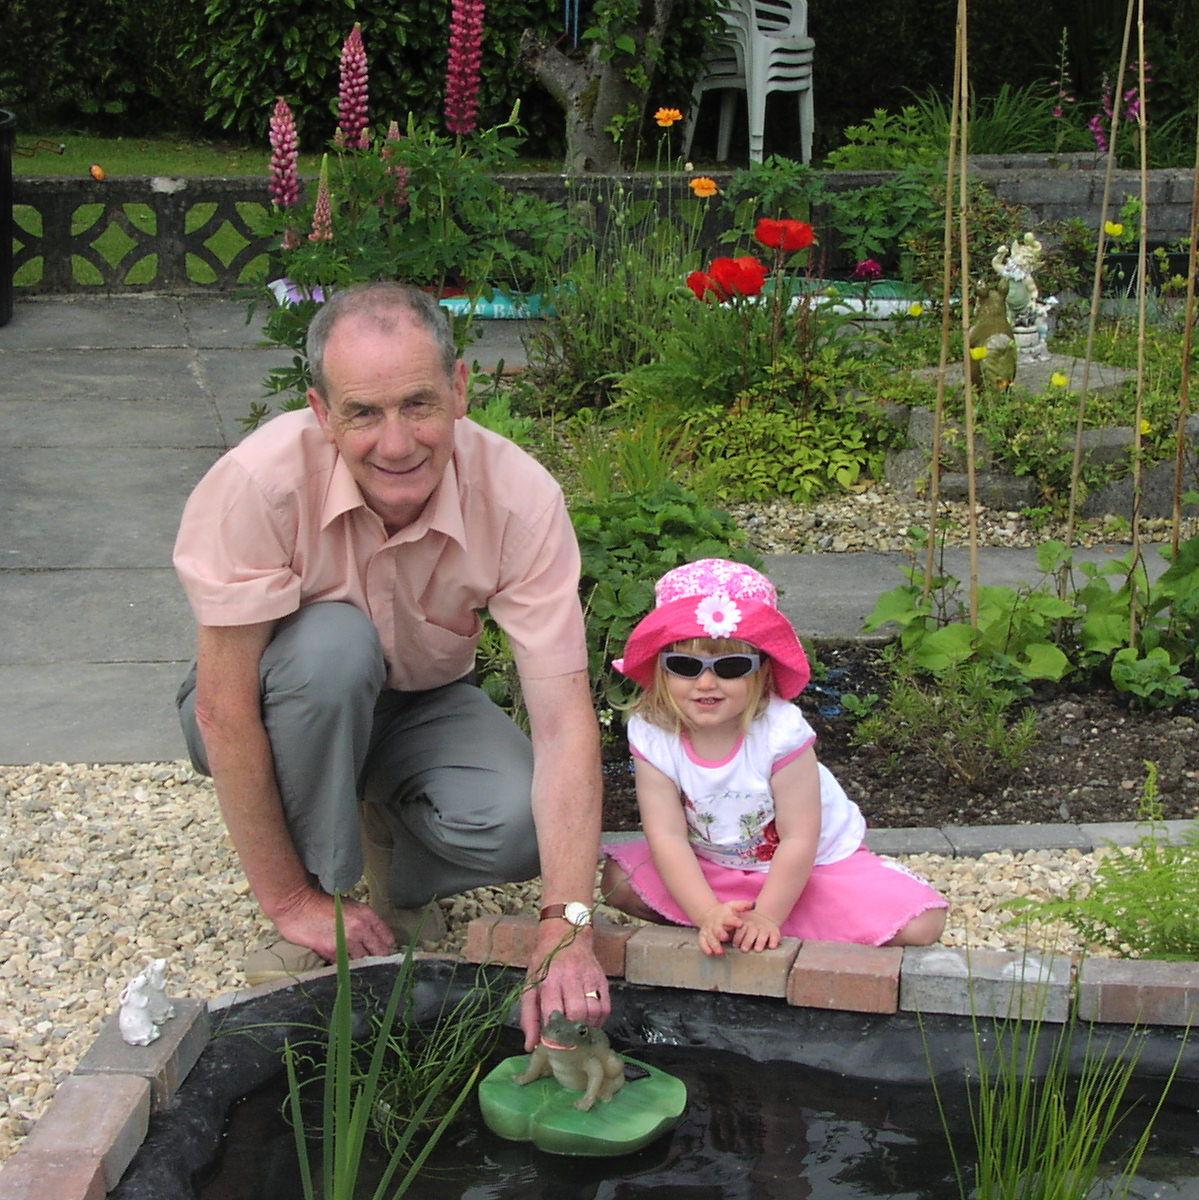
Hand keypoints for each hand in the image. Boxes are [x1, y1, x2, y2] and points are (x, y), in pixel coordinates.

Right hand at [272, 886, 395, 961]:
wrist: (297, 905)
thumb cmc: (321, 903)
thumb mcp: (349, 905)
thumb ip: (362, 920)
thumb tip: (371, 936)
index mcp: (367, 915)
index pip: (387, 937)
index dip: (387, 946)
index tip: (384, 952)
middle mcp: (361, 928)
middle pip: (380, 952)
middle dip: (378, 958)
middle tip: (375, 963)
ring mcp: (347, 941)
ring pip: (363, 961)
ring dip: (362, 965)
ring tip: (360, 967)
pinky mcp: (332, 951)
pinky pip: (344, 965)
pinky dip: (345, 967)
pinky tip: (344, 966)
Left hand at [519, 923, 608, 1050]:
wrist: (565, 934)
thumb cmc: (544, 963)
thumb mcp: (529, 986)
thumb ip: (529, 1017)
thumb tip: (530, 1046)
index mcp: (549, 980)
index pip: (553, 1013)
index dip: (554, 1035)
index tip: (552, 1047)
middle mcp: (570, 978)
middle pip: (577, 1013)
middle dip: (573, 1032)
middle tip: (568, 1039)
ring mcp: (589, 978)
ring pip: (594, 1011)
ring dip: (587, 1027)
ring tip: (578, 1031)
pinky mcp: (602, 979)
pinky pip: (606, 1007)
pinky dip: (599, 1021)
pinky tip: (589, 1022)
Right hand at [697, 899, 752, 956]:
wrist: (709, 913)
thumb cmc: (726, 913)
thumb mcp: (734, 906)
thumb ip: (744, 906)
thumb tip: (754, 904)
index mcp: (724, 916)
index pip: (729, 919)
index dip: (734, 921)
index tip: (740, 924)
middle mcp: (715, 923)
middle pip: (717, 929)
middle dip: (720, 933)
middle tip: (726, 938)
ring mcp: (708, 930)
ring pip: (710, 937)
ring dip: (714, 944)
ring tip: (720, 952)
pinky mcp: (703, 936)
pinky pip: (702, 942)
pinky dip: (705, 947)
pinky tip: (710, 953)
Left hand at [731, 907, 780, 952]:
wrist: (764, 917)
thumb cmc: (747, 927)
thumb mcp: (738, 925)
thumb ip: (732, 931)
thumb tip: (722, 942)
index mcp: (745, 924)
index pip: (741, 929)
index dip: (738, 937)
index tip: (735, 945)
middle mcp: (755, 925)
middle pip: (751, 932)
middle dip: (748, 940)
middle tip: (744, 949)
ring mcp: (765, 928)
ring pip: (763, 934)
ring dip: (760, 942)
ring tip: (757, 949)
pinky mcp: (775, 931)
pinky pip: (775, 936)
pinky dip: (774, 941)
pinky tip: (772, 946)